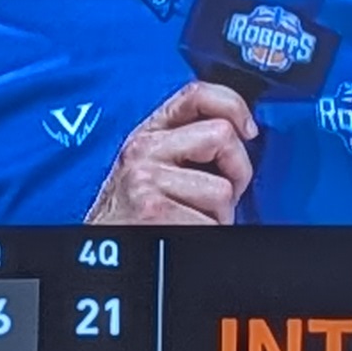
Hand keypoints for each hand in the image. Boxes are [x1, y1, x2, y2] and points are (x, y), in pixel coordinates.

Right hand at [84, 81, 255, 223]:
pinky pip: (214, 222)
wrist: (103, 255)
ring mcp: (148, 180)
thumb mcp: (152, 169)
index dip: (234, 106)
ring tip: (193, 220)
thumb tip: (240, 134)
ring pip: (223, 189)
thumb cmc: (134, 217)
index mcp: (147, 135)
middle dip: (236, 171)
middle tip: (220, 196)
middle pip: (222, 135)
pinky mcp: (155, 211)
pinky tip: (187, 233)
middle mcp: (143, 151)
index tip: (248, 131)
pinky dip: (211, 234)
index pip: (196, 94)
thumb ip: (185, 145)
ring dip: (220, 214)